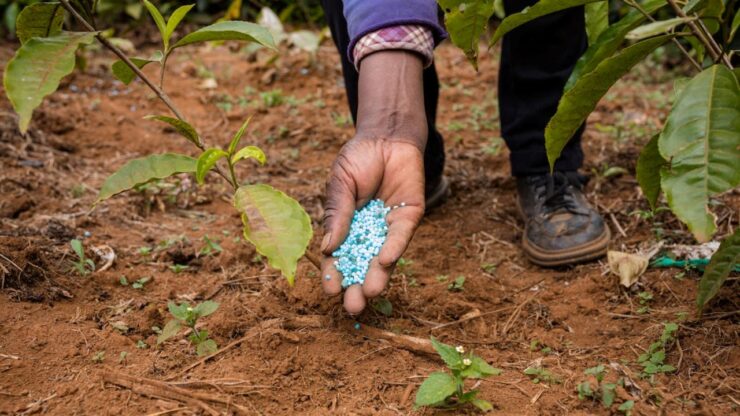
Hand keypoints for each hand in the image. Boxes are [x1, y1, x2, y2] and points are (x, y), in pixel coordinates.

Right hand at [320, 136, 424, 312]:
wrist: (386, 136)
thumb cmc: (358, 159)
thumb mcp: (339, 185)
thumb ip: (337, 214)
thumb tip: (328, 248)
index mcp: (346, 227)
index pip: (339, 257)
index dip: (334, 273)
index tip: (329, 290)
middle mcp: (368, 233)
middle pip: (362, 265)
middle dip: (357, 286)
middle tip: (352, 307)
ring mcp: (388, 227)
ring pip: (382, 258)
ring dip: (377, 276)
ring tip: (370, 294)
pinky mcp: (408, 217)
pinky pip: (400, 236)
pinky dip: (393, 248)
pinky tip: (385, 262)